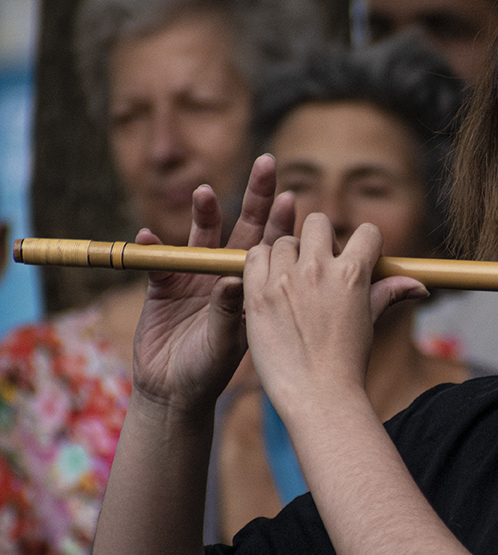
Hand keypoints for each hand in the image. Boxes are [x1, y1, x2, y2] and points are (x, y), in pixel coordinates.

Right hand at [131, 156, 295, 413]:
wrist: (174, 391)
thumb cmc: (211, 371)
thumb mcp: (226, 344)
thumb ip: (229, 313)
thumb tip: (234, 281)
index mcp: (253, 287)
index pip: (273, 248)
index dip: (281, 223)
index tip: (292, 198)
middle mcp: (226, 273)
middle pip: (244, 227)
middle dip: (255, 196)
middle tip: (267, 163)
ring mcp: (195, 276)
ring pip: (202, 235)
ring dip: (204, 212)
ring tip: (204, 192)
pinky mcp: (162, 284)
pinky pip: (158, 261)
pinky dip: (152, 249)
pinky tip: (148, 236)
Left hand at [243, 214, 426, 422]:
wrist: (317, 397)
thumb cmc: (347, 363)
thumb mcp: (369, 323)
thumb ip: (389, 293)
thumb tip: (420, 286)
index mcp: (353, 274)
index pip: (366, 233)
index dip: (363, 245)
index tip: (354, 261)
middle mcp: (318, 269)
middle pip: (318, 223)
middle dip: (320, 239)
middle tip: (316, 268)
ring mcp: (285, 280)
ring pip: (282, 241)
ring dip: (287, 256)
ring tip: (289, 285)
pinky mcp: (257, 293)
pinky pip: (254, 257)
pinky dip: (259, 265)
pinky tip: (268, 287)